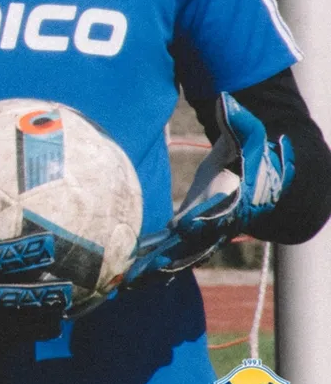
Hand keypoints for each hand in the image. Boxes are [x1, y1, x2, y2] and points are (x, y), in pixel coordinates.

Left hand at [125, 94, 292, 285]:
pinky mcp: (186, 236)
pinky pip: (167, 255)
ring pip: (177, 257)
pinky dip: (149, 268)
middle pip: (191, 245)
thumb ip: (238, 121)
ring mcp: (201, 235)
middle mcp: (214, 224)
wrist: (260, 185)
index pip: (212, 213)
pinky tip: (123, 278)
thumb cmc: (250, 157)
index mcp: (227, 201)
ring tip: (126, 283)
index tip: (179, 226)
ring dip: (154, 271)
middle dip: (170, 257)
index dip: (198, 221)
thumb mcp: (248, 136)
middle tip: (145, 269)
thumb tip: (228, 100)